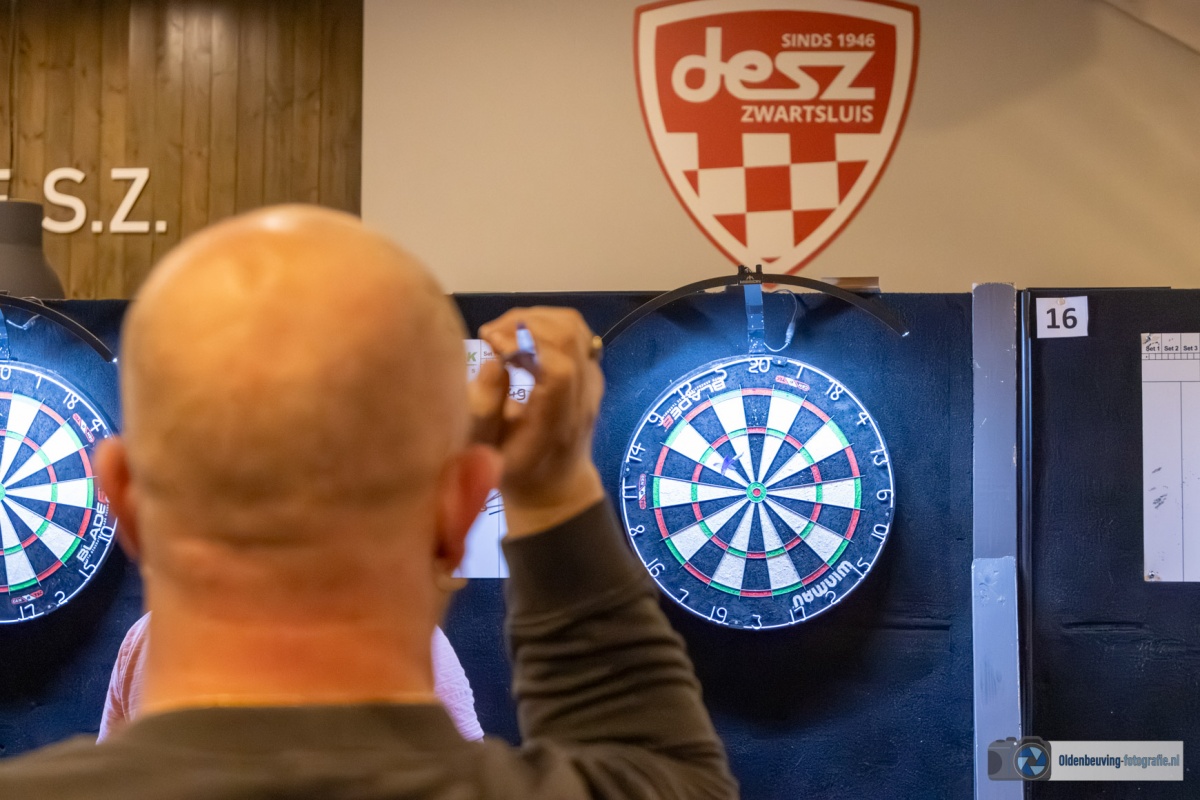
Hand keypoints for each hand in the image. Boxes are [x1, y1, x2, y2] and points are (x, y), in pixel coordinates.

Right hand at [471, 308, 604, 537]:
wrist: (557, 488)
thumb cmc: (516, 474)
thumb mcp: (486, 453)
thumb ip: (485, 410)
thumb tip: (494, 360)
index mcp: (558, 422)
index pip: (559, 368)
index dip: (523, 343)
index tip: (489, 340)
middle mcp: (583, 397)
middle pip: (569, 336)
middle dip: (524, 322)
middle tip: (490, 334)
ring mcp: (593, 383)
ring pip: (575, 327)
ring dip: (536, 318)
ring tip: (504, 333)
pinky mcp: (592, 374)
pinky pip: (576, 334)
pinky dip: (546, 325)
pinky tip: (522, 340)